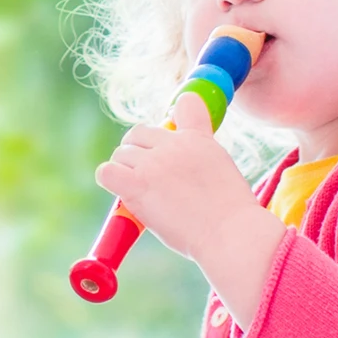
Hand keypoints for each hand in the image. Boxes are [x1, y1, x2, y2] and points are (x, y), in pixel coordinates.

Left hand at [93, 91, 260, 263]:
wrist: (231, 233)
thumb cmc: (229, 212)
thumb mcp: (221, 168)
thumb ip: (201, 152)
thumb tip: (181, 158)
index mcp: (198, 137)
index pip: (183, 104)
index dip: (169, 125)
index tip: (167, 143)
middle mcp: (173, 144)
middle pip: (138, 134)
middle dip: (137, 152)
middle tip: (146, 177)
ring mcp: (153, 163)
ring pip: (121, 154)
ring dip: (125, 171)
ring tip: (141, 192)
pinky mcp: (137, 185)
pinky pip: (107, 172)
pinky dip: (110, 180)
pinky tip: (124, 193)